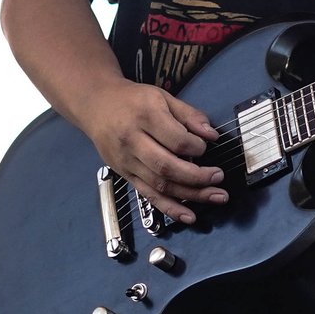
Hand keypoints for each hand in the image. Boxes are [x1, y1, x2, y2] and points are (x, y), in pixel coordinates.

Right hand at [76, 80, 226, 223]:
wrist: (96, 105)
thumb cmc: (132, 100)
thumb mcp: (162, 97)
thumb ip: (189, 115)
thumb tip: (211, 135)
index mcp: (145, 117)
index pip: (175, 140)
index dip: (196, 147)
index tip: (206, 146)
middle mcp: (132, 141)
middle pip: (166, 167)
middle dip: (197, 177)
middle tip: (218, 177)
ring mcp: (127, 162)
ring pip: (160, 185)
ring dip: (190, 195)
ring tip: (215, 197)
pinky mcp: (125, 175)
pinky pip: (149, 196)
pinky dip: (170, 208)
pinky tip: (189, 215)